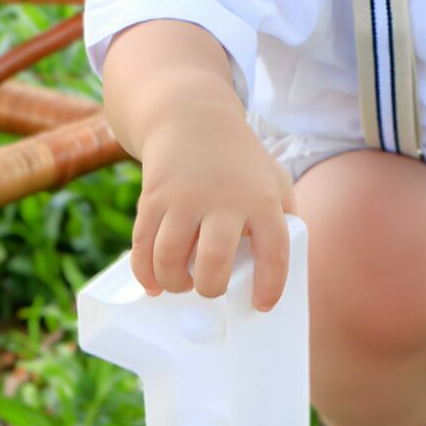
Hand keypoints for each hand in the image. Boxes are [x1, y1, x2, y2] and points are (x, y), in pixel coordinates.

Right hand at [130, 104, 297, 311]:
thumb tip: (279, 265)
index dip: (270, 285)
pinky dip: (145, 273)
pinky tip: (154, 284)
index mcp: (261, 200)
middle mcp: (223, 200)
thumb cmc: (240, 162)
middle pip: (214, 261)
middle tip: (211, 287)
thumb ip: (283, 219)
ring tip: (184, 283)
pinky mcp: (153, 199)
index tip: (262, 305)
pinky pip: (142, 246)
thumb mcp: (274, 181)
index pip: (274, 251)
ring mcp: (184, 199)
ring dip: (175, 283)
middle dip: (211, 288)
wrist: (193, 120)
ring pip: (170, 258)